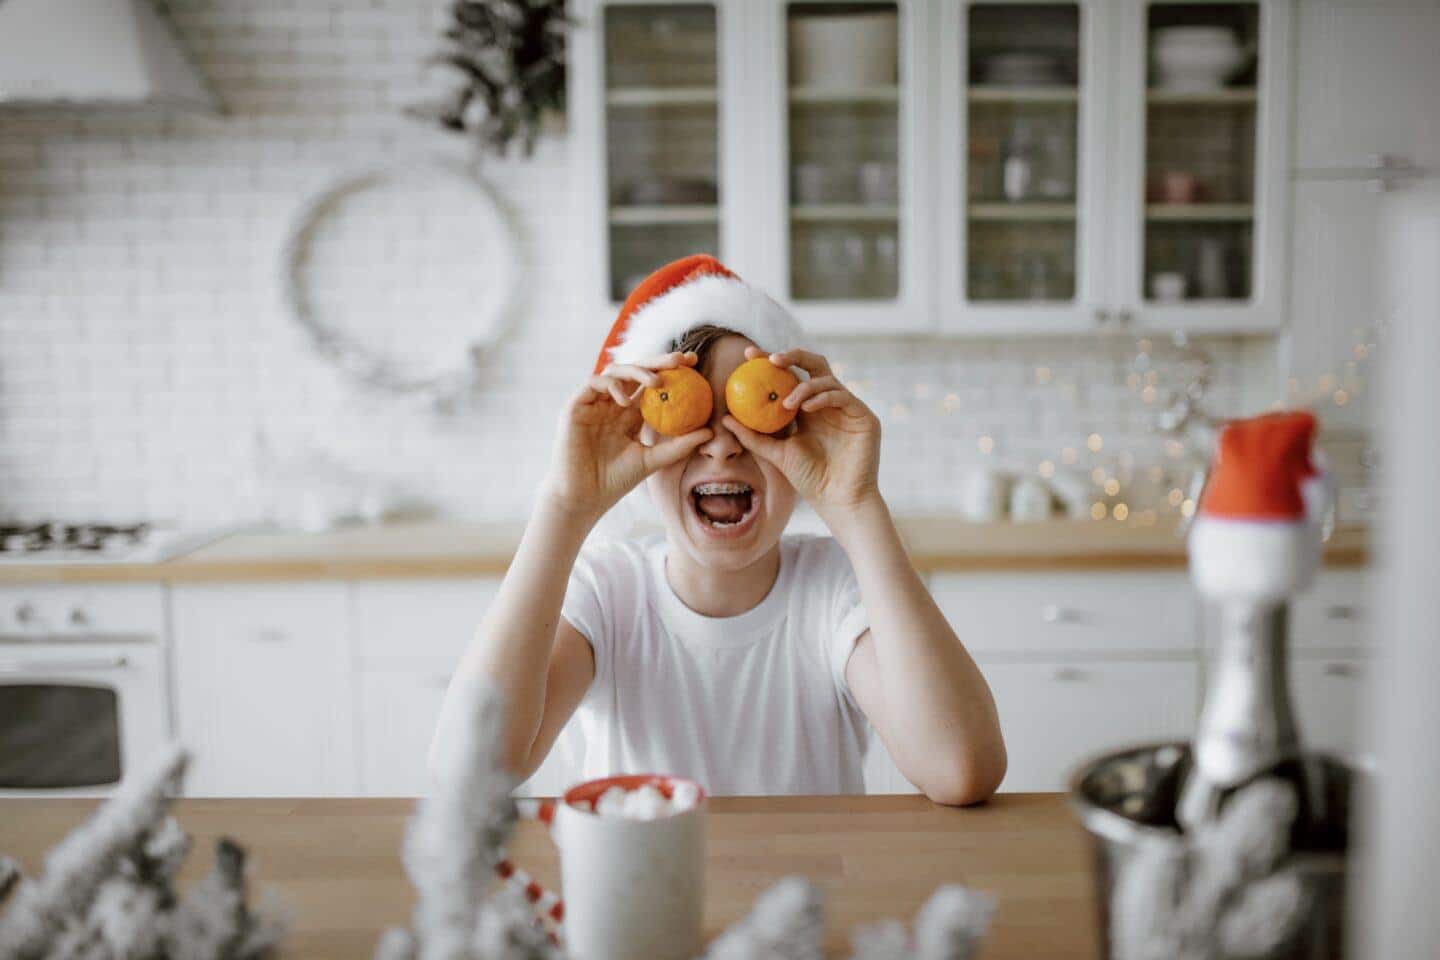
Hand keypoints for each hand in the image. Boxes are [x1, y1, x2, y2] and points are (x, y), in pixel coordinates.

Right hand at [541, 352, 712, 521]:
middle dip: (658, 361)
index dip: (671, 370)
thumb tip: (710, 432)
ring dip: (636, 371)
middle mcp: (612, 403)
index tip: (694, 364)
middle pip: (636, 372)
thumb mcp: (653, 460)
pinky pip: (593, 384)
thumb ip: (678, 446)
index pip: (651, 384)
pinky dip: (611, 387)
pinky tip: (625, 400)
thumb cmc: (615, 481)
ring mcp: (593, 403)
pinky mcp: (575, 406)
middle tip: (681, 359)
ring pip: (615, 371)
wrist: (583, 497)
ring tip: (656, 381)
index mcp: (629, 413)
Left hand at [723, 347, 880, 516]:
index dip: (772, 361)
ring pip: (826, 379)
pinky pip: (842, 396)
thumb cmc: (808, 479)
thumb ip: (752, 436)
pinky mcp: (863, 416)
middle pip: (814, 365)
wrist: (837, 499)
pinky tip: (806, 408)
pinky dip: (822, 397)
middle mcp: (829, 403)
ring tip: (786, 404)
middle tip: (771, 359)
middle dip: (793, 355)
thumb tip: (724, 419)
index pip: (791, 375)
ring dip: (803, 387)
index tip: (749, 355)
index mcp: (809, 408)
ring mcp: (847, 408)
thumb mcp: (776, 454)